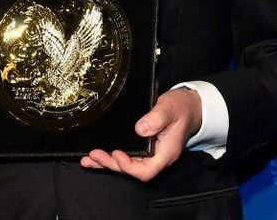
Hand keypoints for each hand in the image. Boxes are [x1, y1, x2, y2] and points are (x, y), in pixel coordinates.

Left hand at [80, 88, 201, 181]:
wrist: (189, 106)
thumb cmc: (181, 108)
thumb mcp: (170, 108)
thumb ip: (156, 118)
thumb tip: (140, 129)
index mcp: (165, 153)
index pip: (146, 170)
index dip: (129, 166)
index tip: (117, 153)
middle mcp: (156, 157)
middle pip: (132, 169)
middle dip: (111, 164)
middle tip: (94, 155)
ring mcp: (150, 153)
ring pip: (127, 164)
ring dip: (107, 162)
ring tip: (88, 159)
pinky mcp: (143, 147)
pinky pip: (126, 156)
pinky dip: (110, 156)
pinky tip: (96, 156)